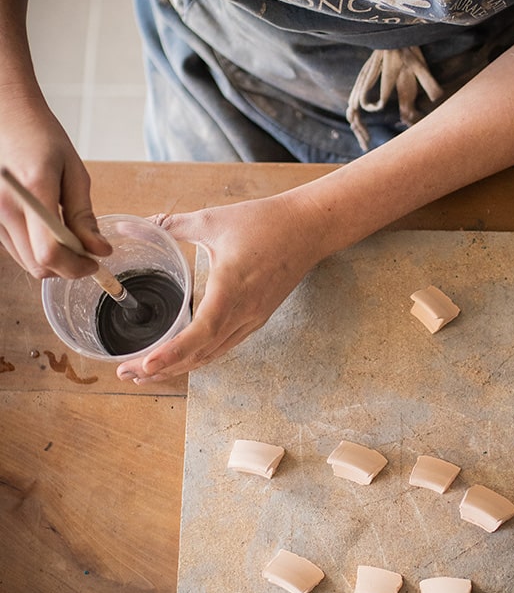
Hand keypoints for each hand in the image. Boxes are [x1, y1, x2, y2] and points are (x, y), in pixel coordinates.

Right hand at [0, 90, 110, 276]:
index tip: (94, 262)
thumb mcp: (74, 172)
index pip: (50, 253)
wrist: (6, 116)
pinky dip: (35, 249)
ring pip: (26, 261)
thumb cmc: (41, 137)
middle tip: (86, 252)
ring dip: (51, 260)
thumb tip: (99, 249)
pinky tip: (48, 230)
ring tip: (68, 236)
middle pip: (37, 265)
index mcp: (34, 191)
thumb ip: (84, 215)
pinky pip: (15, 248)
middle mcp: (6, 207)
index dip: (76, 267)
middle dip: (67, 267)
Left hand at [116, 190, 325, 381]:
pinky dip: (198, 356)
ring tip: (145, 371)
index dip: (170, 353)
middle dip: (161, 368)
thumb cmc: (265, 222)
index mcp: (231, 289)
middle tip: (126, 372)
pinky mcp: (257, 318)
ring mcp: (252, 319)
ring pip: (212, 354)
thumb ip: (173, 225)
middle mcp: (244, 313)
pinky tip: (180, 357)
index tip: (143, 364)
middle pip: (200, 354)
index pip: (199, 333)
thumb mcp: (213, 220)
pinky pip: (224, 345)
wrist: (309, 227)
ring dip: (178, 366)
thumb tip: (140, 222)